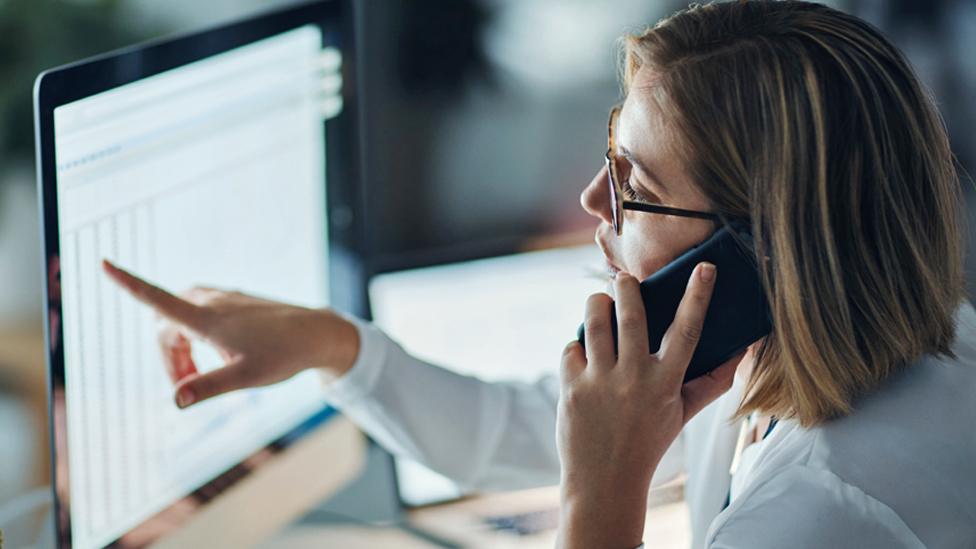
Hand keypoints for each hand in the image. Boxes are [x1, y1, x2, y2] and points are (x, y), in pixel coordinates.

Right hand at [102, 260, 359, 408]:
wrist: (318, 333)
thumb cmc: (284, 356)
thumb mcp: (246, 377)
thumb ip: (208, 387)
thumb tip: (175, 399)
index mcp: (208, 318)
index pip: (158, 299)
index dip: (129, 283)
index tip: (104, 263)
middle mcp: (212, 302)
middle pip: (166, 326)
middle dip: (169, 357)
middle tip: (188, 386)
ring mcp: (225, 299)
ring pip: (182, 319)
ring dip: (182, 347)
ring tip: (205, 373)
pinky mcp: (236, 301)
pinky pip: (201, 314)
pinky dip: (198, 337)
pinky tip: (223, 355)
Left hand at [556, 263, 745, 548]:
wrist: (604, 482)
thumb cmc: (647, 444)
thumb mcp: (682, 414)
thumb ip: (711, 383)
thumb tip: (740, 353)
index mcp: (665, 383)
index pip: (687, 331)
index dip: (698, 296)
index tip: (705, 268)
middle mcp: (634, 378)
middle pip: (631, 315)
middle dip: (626, 288)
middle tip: (624, 278)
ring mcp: (600, 382)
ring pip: (596, 322)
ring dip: (596, 303)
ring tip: (600, 300)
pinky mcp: (572, 388)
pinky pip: (571, 347)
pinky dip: (577, 345)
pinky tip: (584, 354)